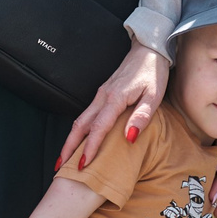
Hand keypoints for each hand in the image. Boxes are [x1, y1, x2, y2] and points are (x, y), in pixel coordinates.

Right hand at [58, 42, 169, 173]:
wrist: (149, 49)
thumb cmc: (153, 73)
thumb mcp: (155, 95)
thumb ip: (142, 116)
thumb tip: (129, 137)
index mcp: (115, 98)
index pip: (98, 128)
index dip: (90, 147)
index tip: (83, 165)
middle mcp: (103, 97)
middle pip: (80, 125)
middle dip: (69, 147)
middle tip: (61, 168)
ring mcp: (101, 95)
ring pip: (80, 120)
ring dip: (71, 140)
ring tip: (65, 159)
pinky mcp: (103, 94)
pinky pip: (87, 115)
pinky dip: (79, 130)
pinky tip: (80, 140)